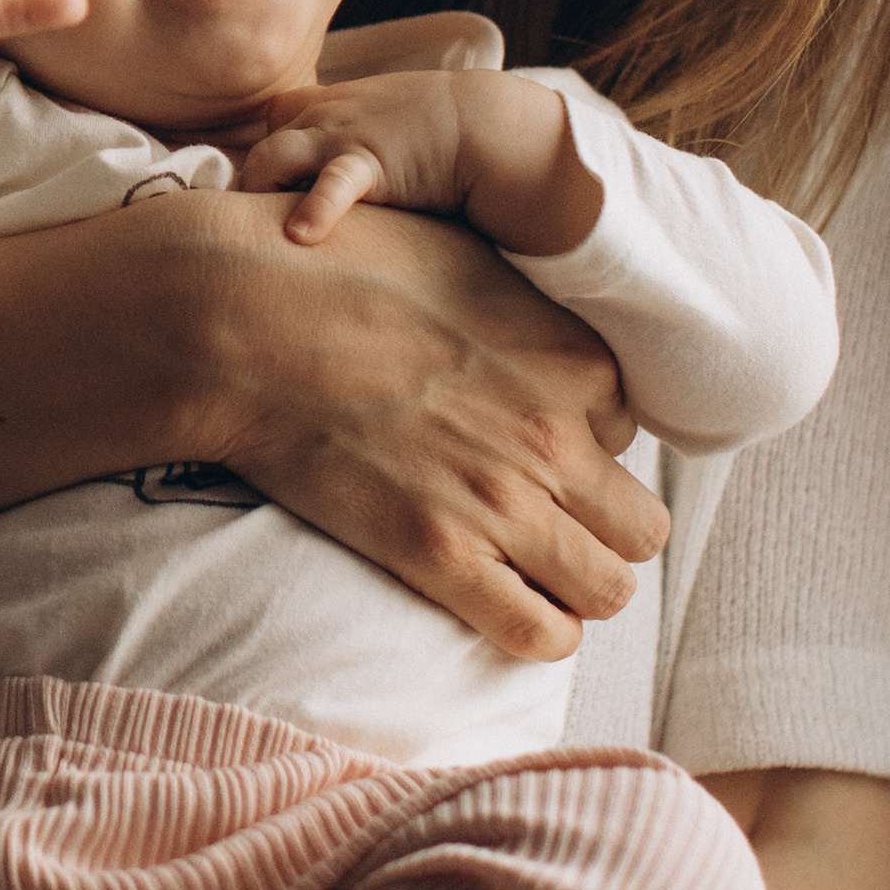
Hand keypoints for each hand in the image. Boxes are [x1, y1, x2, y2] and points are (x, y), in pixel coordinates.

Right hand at [151, 186, 666, 655]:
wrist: (249, 320)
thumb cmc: (343, 270)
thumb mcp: (466, 255)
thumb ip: (524, 307)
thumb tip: (532, 333)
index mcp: (575, 360)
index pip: (627, 433)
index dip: (578, 441)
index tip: (525, 440)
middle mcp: (557, 437)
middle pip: (641, 525)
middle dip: (600, 528)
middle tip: (542, 518)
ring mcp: (503, 503)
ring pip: (610, 590)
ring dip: (575, 586)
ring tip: (524, 569)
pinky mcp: (441, 556)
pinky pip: (541, 635)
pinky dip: (534, 629)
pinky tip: (500, 603)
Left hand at [235, 69, 476, 241]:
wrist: (488, 123)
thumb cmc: (444, 130)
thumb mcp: (387, 119)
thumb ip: (358, 138)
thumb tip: (341, 180)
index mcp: (330, 104)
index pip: (274, 116)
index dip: (267, 152)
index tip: (269, 192)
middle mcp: (326, 116)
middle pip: (262, 145)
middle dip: (252, 184)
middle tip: (253, 228)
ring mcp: (342, 137)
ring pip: (273, 155)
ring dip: (260, 190)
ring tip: (259, 232)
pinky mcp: (370, 164)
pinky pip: (332, 184)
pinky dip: (315, 210)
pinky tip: (302, 236)